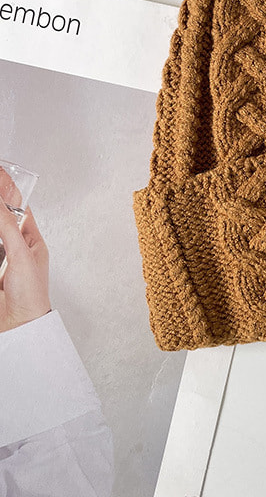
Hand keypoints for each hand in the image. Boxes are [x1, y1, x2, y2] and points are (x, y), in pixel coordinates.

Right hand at [0, 168, 50, 331]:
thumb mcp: (22, 256)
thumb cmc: (31, 294)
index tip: (1, 172)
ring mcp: (0, 256)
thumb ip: (9, 231)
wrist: (19, 324)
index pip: (19, 208)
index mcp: (30, 239)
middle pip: (1, 218)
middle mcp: (14, 245)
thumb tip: (0, 208)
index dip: (9, 190)